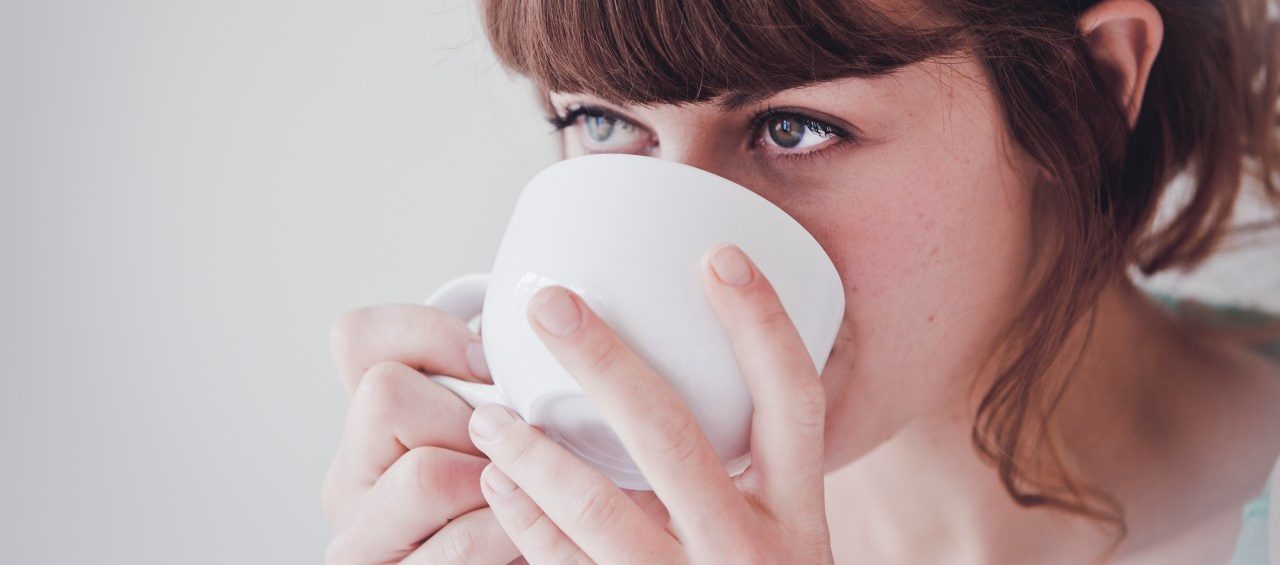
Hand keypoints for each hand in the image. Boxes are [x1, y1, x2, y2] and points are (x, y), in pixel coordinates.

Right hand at [321, 303, 520, 563]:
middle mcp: (348, 480)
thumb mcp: (508, 426)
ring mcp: (362, 540)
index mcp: (366, 426)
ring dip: (499, 478)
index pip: (356, 337)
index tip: (490, 363)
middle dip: (475, 418)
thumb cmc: (525, 500)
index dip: (431, 334)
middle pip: (386, 393)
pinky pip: (459, 541)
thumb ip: (500, 378)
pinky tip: (527, 536)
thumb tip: (557, 317)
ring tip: (528, 495)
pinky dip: (511, 532)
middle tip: (514, 452)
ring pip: (425, 471)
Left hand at [469, 243, 833, 563]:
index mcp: (803, 515)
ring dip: (534, 453)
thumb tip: (665, 385)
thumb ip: (747, 479)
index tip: (719, 255)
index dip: (762, 324)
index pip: (794, 401)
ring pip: (601, 512)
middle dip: (607, 364)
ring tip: (490, 413)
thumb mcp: (783, 542)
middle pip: (676, 439)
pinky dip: (526, 524)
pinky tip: (499, 486)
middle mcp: (757, 552)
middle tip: (550, 306)